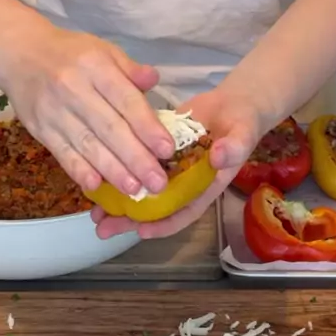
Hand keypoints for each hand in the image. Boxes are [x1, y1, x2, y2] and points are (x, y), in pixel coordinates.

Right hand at [0, 20, 174, 195]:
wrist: (20, 54)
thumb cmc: (71, 53)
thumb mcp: (103, 50)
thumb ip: (130, 69)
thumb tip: (154, 80)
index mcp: (96, 66)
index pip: (126, 100)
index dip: (147, 127)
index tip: (167, 150)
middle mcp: (74, 89)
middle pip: (109, 128)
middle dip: (136, 158)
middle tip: (158, 182)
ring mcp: (54, 112)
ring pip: (87, 145)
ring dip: (113, 171)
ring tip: (135, 190)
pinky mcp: (40, 129)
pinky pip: (62, 153)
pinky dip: (78, 171)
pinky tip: (96, 186)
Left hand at [93, 82, 263, 239]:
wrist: (232, 104)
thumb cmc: (242, 124)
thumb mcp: (243, 134)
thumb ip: (234, 147)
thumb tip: (220, 157)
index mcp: (203, 186)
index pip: (184, 211)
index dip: (164, 224)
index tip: (142, 231)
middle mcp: (182, 182)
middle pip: (155, 207)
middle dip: (130, 220)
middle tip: (103, 228)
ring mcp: (168, 167)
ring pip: (141, 188)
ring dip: (118, 200)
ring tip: (93, 213)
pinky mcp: (156, 150)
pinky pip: (136, 164)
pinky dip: (119, 170)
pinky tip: (96, 174)